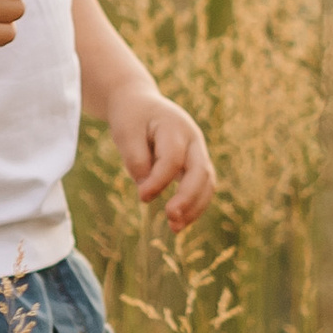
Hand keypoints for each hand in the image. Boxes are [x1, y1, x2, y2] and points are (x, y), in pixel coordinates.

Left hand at [109, 86, 217, 234]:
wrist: (140, 104)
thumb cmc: (131, 118)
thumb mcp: (125, 132)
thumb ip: (135, 159)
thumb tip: (147, 190)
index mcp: (175, 126)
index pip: (172, 158)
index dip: (158, 181)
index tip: (141, 197)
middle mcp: (193, 139)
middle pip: (200, 171)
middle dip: (188, 197)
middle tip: (170, 217)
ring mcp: (197, 152)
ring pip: (207, 182)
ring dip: (194, 207)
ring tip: (175, 228)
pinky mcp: (195, 164)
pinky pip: (203, 188)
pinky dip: (194, 207)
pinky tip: (178, 223)